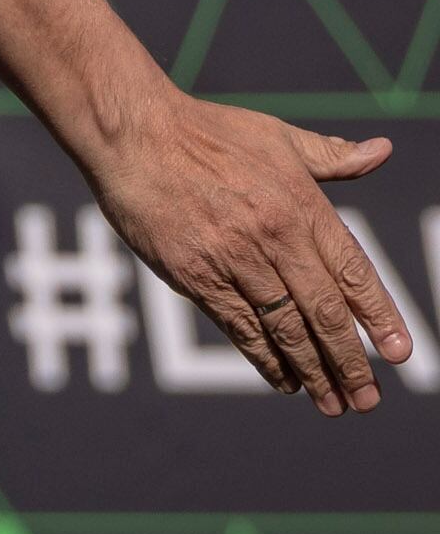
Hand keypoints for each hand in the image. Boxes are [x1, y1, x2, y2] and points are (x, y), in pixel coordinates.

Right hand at [90, 95, 408, 415]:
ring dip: (313, 371)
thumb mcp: (276, 135)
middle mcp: (274, 237)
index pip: (354, 273)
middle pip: (324, 312)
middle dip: (351, 361)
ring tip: (333, 403)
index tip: (400, 354)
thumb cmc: (205, 130)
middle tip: (367, 399)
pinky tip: (284, 380)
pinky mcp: (195, 275)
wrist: (132, 133)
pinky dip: (265, 359)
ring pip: (284, 328)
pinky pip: (239, 326)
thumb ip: (331, 155)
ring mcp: (233, 259)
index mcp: (301, 205)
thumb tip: (383, 151)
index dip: (380, 317)